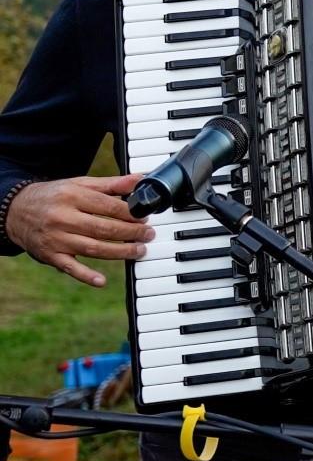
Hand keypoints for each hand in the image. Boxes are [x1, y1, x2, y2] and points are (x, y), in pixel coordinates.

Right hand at [5, 173, 153, 287]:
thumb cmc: (55, 196)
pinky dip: (85, 275)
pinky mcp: (50, 255)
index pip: (107, 206)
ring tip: (139, 251)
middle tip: (148, 234)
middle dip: (130, 233)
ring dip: (119, 252)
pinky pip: (69, 267)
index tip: (145, 217)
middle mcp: (62, 218)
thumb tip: (140, 179)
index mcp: (72, 196)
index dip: (130, 213)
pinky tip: (101, 281)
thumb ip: (111, 184)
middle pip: (102, 228)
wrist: (16, 211)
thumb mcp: (79, 184)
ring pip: (92, 248)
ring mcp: (56, 238)